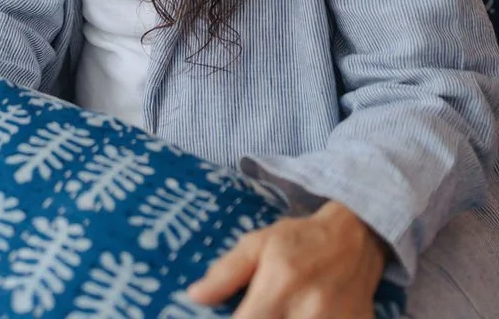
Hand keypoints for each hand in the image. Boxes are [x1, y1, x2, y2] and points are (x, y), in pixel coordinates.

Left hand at [185, 199, 387, 317]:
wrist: (356, 238)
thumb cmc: (300, 240)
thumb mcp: (258, 244)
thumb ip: (226, 272)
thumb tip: (194, 296)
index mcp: (279, 285)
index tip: (231, 318)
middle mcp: (308, 311)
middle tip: (259, 313)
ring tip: (280, 314)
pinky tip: (303, 316)